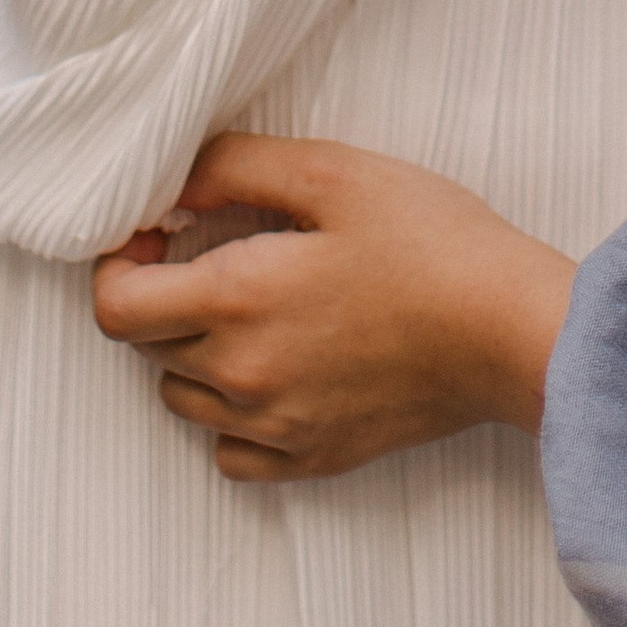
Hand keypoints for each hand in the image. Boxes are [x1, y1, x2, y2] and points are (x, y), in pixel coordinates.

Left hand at [91, 134, 574, 482]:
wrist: (510, 330)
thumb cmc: (431, 240)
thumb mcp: (333, 172)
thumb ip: (236, 168)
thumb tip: (170, 184)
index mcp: (237, 300)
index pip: (116, 306)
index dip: (118, 264)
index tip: (156, 235)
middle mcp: (242, 376)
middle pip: (146, 347)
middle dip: (162, 297)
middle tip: (214, 254)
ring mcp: (277, 426)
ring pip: (184, 399)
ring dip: (194, 353)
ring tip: (252, 308)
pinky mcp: (313, 459)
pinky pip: (231, 452)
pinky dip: (234, 414)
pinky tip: (277, 369)